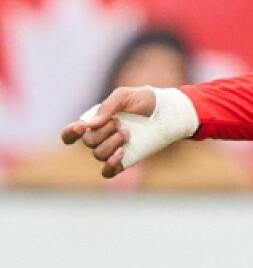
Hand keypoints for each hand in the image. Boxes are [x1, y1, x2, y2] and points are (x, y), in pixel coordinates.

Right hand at [61, 86, 197, 177]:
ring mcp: (111, 150)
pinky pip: (107, 172)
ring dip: (112, 143)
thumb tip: (90, 124)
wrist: (166, 112)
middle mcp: (99, 138)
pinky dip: (111, 164)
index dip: (70, 133)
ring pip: (98, 154)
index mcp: (95, 123)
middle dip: (104, 131)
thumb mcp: (125, 96)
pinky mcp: (123, 161)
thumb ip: (107, 106)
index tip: (81, 127)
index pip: (70, 134)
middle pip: (88, 142)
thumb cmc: (144, 100)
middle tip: (120, 122)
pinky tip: (122, 152)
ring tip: (128, 133)